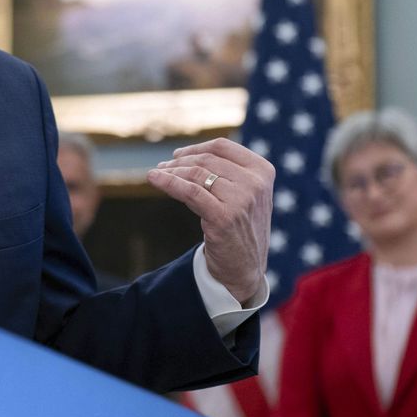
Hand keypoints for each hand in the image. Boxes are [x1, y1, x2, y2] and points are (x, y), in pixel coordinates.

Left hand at [147, 138, 274, 303]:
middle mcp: (255, 183)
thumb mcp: (243, 194)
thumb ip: (226, 173)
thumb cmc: (239, 228)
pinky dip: (168, 182)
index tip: (178, 155)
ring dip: (171, 172)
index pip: (222, 147)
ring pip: (195, 174)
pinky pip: (189, 191)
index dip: (196, 148)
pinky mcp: (223, 216)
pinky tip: (153, 178)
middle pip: (206, 160)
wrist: (244, 269)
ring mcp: (241, 199)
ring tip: (157, 174)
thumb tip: (183, 155)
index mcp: (263, 171)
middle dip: (180, 162)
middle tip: (162, 167)